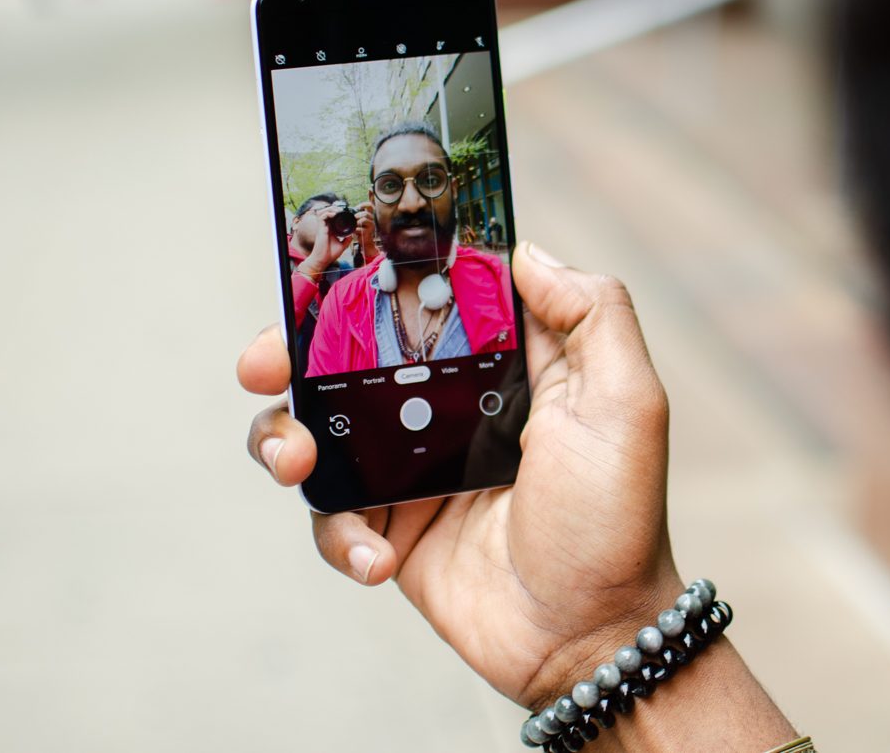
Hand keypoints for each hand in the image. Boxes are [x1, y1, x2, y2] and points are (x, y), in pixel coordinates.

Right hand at [240, 242, 681, 708]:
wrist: (587, 638)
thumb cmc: (616, 520)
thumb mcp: (626, 402)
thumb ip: (591, 313)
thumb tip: (524, 251)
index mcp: (502, 365)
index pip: (424, 298)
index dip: (370, 278)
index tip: (324, 273)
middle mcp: (452, 407)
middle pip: (348, 357)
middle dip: (291, 351)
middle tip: (263, 363)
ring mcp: (414, 468)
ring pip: (319, 430)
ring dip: (285, 438)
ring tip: (296, 465)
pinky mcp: (392, 528)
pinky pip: (332, 516)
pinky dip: (337, 533)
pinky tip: (376, 557)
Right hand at [297, 206, 350, 276]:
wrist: (323, 260)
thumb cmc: (330, 254)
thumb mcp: (342, 246)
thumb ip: (347, 239)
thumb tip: (352, 234)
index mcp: (330, 230)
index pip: (332, 217)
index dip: (338, 212)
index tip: (347, 213)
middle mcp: (325, 227)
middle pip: (327, 212)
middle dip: (335, 208)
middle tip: (343, 210)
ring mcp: (322, 227)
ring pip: (323, 212)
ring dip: (331, 209)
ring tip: (338, 210)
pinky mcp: (320, 229)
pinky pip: (322, 216)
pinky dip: (328, 213)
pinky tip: (335, 214)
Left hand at [354, 201, 379, 263]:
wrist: (365, 242)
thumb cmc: (360, 231)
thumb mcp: (358, 222)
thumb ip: (356, 216)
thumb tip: (347, 210)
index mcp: (369, 216)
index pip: (370, 206)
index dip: (364, 204)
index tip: (358, 207)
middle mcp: (371, 220)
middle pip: (366, 213)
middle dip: (358, 215)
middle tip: (354, 218)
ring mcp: (371, 226)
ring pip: (365, 219)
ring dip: (358, 221)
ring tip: (354, 224)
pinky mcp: (368, 232)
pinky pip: (362, 228)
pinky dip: (356, 229)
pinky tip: (354, 231)